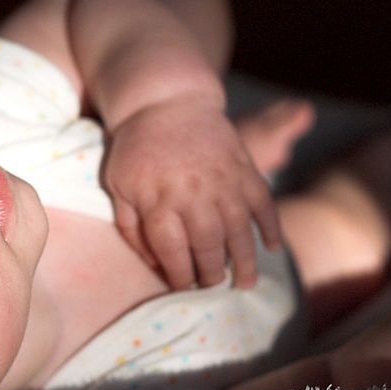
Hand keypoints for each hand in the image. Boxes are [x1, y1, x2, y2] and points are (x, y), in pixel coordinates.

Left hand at [103, 96, 280, 288]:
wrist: (166, 100)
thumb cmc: (136, 149)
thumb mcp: (118, 187)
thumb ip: (131, 227)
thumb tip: (154, 264)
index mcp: (160, 201)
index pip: (173, 252)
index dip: (180, 277)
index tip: (183, 289)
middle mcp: (194, 195)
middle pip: (208, 248)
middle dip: (211, 276)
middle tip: (212, 288)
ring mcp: (224, 181)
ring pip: (240, 232)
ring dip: (245, 263)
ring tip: (245, 284)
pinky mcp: (244, 168)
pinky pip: (264, 203)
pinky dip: (271, 227)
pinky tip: (272, 248)